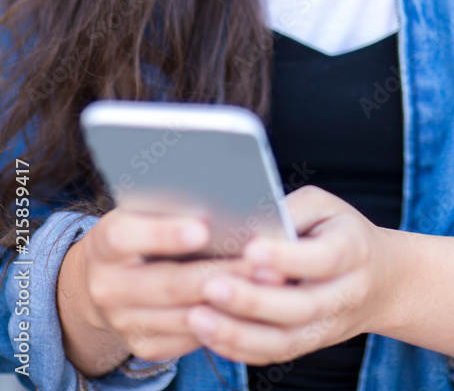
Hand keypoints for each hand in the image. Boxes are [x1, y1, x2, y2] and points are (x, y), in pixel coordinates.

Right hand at [58, 207, 284, 376]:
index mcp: (104, 244)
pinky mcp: (146, 345)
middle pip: (167, 283)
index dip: (163, 233)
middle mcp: (108, 287)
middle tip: (259, 261)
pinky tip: (252, 304)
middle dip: (218, 273)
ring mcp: (125, 322)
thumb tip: (217, 190)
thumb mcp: (140, 211)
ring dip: (229, 301)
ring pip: (184, 316)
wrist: (105, 280)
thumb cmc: (138, 230)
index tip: (202, 228)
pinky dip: (223, 321)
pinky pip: (190, 338)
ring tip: (268, 283)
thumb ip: (167, 205)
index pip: (125, 237)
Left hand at [185, 185, 394, 365]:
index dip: (287, 257)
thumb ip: (291, 211)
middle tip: (210, 286)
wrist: (382, 281)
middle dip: (252, 300)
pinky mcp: (309, 344)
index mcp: (353, 250)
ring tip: (197, 317)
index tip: (250, 249)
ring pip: (285, 340)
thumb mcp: (325, 207)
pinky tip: (208, 334)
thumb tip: (249, 222)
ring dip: (238, 333)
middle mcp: (345, 294)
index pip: (324, 258)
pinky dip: (239, 348)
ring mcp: (328, 326)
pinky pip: (274, 355)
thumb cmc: (339, 231)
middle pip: (301, 306)